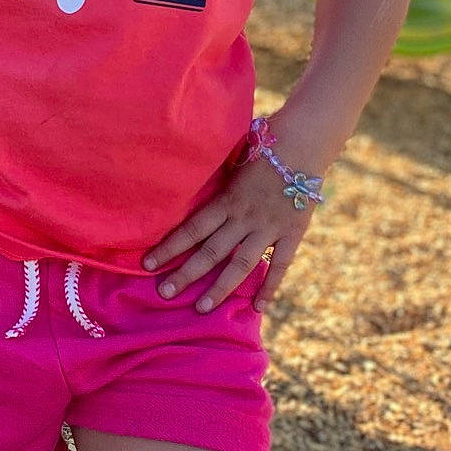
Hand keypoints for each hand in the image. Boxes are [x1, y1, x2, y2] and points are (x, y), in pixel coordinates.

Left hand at [143, 147, 315, 313]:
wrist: (304, 143)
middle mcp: (245, 217)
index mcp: (227, 199)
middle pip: (211, 251)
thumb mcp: (233, 163)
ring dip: (220, 287)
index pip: (192, 228)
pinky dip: (270, 287)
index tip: (147, 264)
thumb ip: (216, 186)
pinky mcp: (292, 233)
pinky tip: (258, 307)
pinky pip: (280, 265)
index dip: (169, 247)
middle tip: (165, 293)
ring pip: (241, 264)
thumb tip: (184, 193)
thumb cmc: (263, 147)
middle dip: (186, 274)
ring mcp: (269, 227)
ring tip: (202, 308)